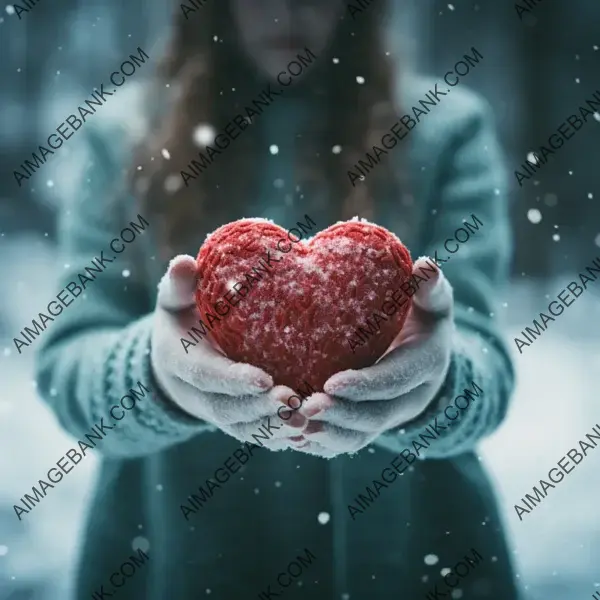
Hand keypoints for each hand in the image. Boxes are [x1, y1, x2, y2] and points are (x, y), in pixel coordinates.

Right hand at [151, 255, 308, 449]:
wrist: (175, 359)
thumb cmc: (181, 320)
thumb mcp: (174, 301)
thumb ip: (179, 286)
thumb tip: (185, 262)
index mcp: (180, 361)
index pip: (206, 375)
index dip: (233, 379)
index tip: (263, 379)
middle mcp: (197, 393)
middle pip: (227, 409)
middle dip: (259, 409)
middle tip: (293, 401)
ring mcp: (215, 410)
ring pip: (243, 428)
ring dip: (274, 429)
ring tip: (307, 421)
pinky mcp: (233, 420)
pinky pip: (255, 435)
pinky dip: (279, 438)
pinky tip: (308, 432)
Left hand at [294, 257, 454, 457]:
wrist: (429, 354)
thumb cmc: (424, 318)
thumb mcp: (434, 302)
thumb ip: (430, 288)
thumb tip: (425, 266)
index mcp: (424, 366)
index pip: (394, 381)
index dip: (365, 385)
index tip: (332, 382)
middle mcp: (409, 398)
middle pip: (376, 416)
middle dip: (341, 414)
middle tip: (305, 406)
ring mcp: (390, 415)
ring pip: (360, 436)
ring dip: (327, 434)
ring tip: (294, 424)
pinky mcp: (371, 423)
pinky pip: (349, 441)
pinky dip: (323, 442)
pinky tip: (295, 436)